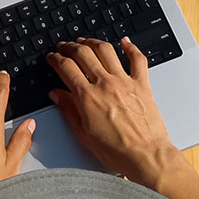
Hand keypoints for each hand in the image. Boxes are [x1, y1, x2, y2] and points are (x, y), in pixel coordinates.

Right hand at [46, 37, 182, 185]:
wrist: (145, 156)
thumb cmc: (117, 151)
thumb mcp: (83, 134)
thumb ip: (68, 110)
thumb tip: (57, 95)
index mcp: (87, 97)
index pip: (66, 67)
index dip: (56, 59)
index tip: (53, 58)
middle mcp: (105, 84)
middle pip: (83, 53)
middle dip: (70, 47)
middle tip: (65, 46)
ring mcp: (124, 81)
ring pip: (106, 50)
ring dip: (93, 42)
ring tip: (85, 41)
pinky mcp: (142, 84)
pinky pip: (137, 58)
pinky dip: (130, 47)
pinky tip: (124, 42)